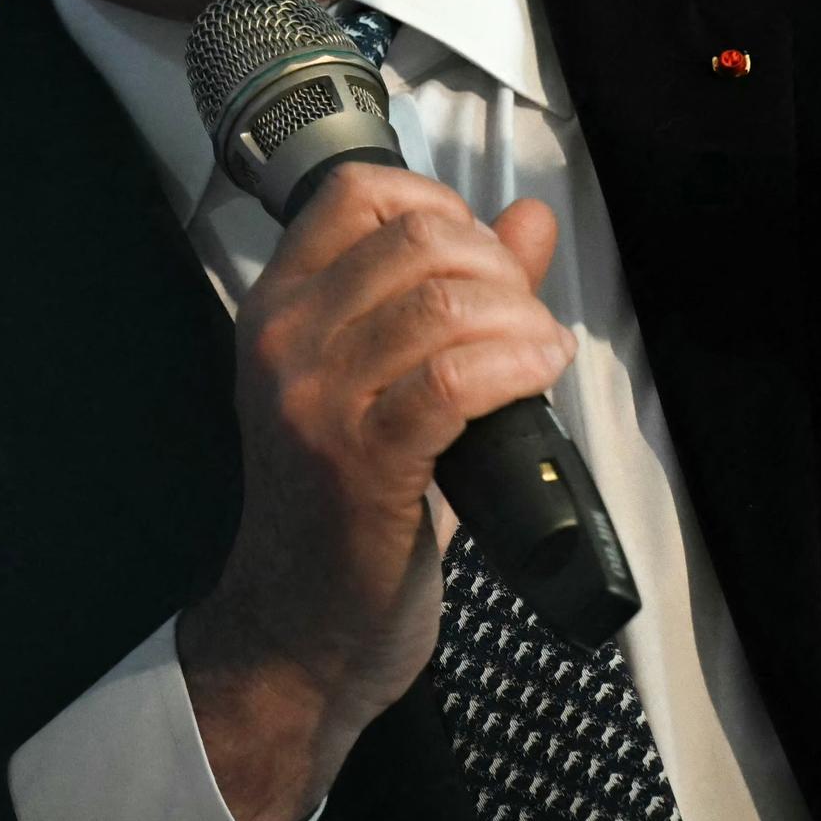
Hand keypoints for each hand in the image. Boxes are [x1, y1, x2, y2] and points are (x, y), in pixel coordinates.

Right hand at [176, 164, 566, 820]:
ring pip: (441, 304)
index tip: (484, 258)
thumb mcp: (387, 384)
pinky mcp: (360, 462)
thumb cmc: (346, 508)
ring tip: (539, 353)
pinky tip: (538, 373)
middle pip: (416, 238)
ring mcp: (315, 401)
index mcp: (280, 308)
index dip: (443, 205)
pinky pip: (452, 380)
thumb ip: (457, 294)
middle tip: (525, 318)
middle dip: (496, 266)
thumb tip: (530, 218)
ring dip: (518, 318)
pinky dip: (513, 366)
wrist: (297, 630)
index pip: (359, 191)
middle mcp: (286, 341)